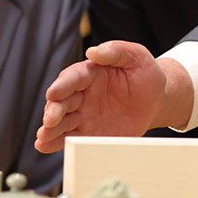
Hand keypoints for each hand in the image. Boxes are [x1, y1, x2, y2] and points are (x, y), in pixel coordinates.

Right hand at [34, 41, 192, 153]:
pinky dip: (56, 143)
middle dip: (54, 111)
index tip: (53, 93)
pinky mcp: (88, 133)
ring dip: (50, 129)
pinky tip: (45, 146)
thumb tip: (93, 51)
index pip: (72, 78)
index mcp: (90, 73)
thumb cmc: (145, 75)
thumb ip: (116, 51)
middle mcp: (82, 94)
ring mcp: (83, 115)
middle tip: (50, 120)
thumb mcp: (136, 56)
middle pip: (62, 102)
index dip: (62, 85)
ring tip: (42, 137)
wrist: (155, 101)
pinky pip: (70, 138)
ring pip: (62, 122)